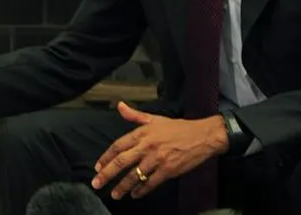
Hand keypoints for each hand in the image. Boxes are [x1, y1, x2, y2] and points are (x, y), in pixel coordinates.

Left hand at [91, 102, 227, 199]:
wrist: (203, 136)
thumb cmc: (178, 127)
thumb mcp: (155, 118)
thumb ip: (134, 115)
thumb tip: (119, 106)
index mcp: (142, 133)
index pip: (118, 145)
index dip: (106, 157)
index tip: (98, 166)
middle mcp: (147, 146)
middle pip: (122, 161)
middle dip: (107, 174)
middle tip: (96, 184)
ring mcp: (158, 159)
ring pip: (135, 175)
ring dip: (123, 186)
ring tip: (115, 194)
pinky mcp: (169, 170)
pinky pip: (151, 183)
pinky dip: (142, 190)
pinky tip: (135, 194)